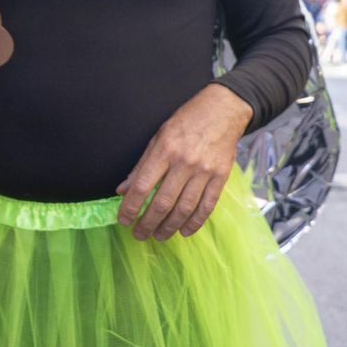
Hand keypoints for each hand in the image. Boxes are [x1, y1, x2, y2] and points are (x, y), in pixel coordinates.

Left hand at [116, 84, 251, 240]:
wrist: (223, 110)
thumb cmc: (187, 121)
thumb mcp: (158, 136)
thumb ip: (141, 165)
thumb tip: (123, 190)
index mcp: (165, 150)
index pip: (143, 186)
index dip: (130, 207)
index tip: (123, 220)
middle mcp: (184, 162)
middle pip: (163, 202)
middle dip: (148, 223)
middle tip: (139, 235)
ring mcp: (205, 171)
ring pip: (185, 208)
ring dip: (169, 226)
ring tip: (159, 236)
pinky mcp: (221, 176)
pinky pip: (207, 205)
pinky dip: (195, 222)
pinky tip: (185, 231)